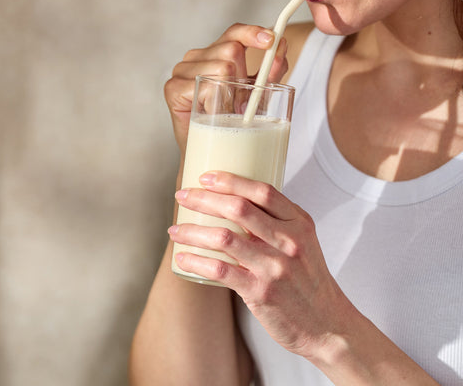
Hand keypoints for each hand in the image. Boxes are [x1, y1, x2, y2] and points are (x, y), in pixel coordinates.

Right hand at [164, 23, 287, 151]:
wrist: (211, 148)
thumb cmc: (232, 120)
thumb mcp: (256, 94)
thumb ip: (269, 72)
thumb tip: (283, 46)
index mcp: (215, 53)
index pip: (235, 32)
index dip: (253, 33)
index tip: (271, 41)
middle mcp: (197, 57)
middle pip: (232, 50)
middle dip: (245, 77)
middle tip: (242, 103)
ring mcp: (182, 70)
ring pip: (222, 69)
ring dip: (231, 95)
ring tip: (226, 113)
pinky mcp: (173, 87)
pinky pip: (207, 87)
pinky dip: (216, 105)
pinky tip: (211, 115)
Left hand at [168, 171, 351, 357]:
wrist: (326, 323)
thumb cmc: (308, 278)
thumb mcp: (304, 241)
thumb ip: (277, 222)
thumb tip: (237, 203)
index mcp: (299, 223)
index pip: (263, 191)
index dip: (231, 180)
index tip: (207, 177)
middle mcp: (288, 241)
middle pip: (239, 208)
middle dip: (204, 199)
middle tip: (182, 196)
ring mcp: (274, 267)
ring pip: (224, 238)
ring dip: (192, 231)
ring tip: (174, 229)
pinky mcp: (261, 291)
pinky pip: (220, 271)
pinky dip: (196, 261)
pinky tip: (182, 258)